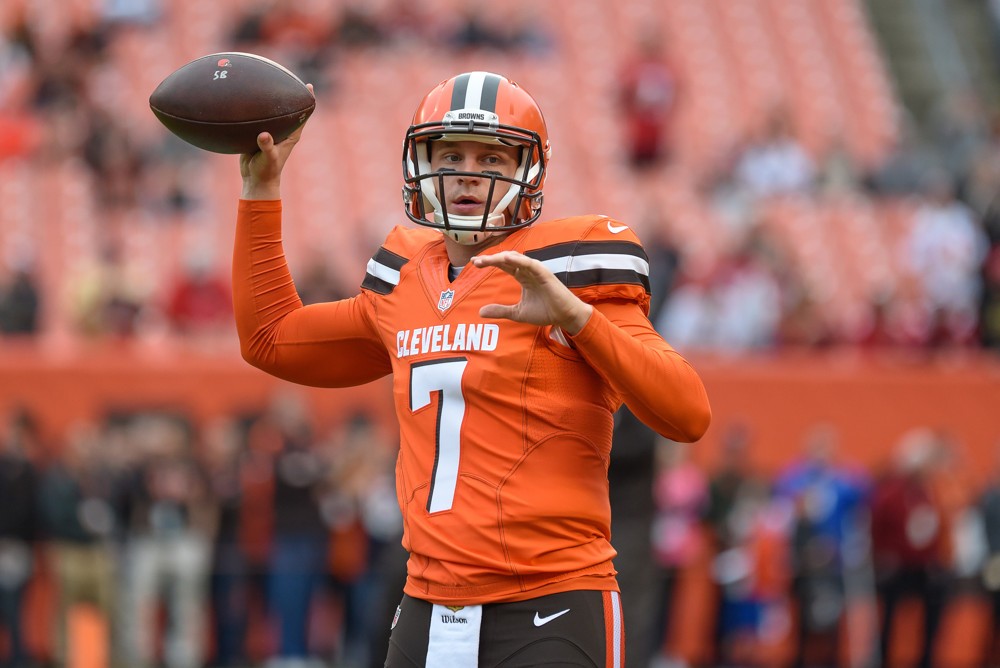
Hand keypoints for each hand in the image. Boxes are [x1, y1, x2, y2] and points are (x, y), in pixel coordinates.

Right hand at [240, 83, 313, 199]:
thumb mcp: (268, 158)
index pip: (304, 114)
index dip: (308, 99)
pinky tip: (242, 98)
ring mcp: (271, 130)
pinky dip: (252, 108)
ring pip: (272, 111)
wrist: (255, 180)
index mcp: (292, 134)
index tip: (308, 85)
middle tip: (285, 75)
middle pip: (289, 108)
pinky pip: (257, 117)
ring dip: (269, 99)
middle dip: (288, 93)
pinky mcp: (257, 132)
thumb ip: (267, 146)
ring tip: (262, 80)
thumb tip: (263, 135)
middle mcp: (283, 130)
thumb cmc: (267, 171)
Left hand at [472, 250, 592, 334]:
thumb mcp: (517, 313)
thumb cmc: (545, 311)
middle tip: (476, 262)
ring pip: (516, 259)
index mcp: (522, 277)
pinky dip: (518, 260)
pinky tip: (507, 258)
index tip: (474, 262)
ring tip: (486, 260)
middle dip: (491, 260)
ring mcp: (536, 270)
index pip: (503, 265)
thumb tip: (480, 311)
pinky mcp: (544, 273)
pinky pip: (530, 264)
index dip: (489, 263)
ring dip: (501, 258)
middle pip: (506, 260)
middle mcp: (528, 271)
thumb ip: (500, 310)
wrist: (564, 316)